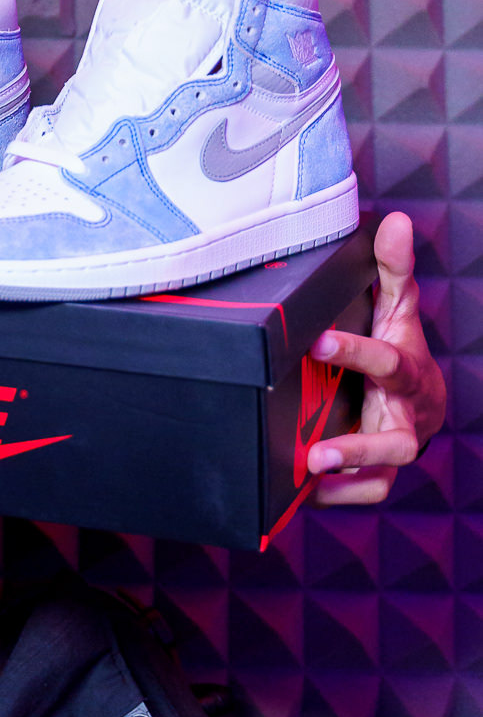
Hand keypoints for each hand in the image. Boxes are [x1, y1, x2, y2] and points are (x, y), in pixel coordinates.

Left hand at [306, 211, 446, 505]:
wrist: (421, 404)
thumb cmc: (400, 350)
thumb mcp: (397, 308)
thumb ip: (392, 270)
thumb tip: (392, 220)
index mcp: (405, 372)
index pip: (386, 363)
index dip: (356, 353)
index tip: (317, 342)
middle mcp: (403, 418)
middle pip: (394, 442)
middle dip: (358, 448)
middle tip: (317, 453)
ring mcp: (391, 450)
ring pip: (380, 477)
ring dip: (345, 481)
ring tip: (306, 478)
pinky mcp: (376, 476)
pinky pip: (361, 495)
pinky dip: (333, 496)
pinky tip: (296, 493)